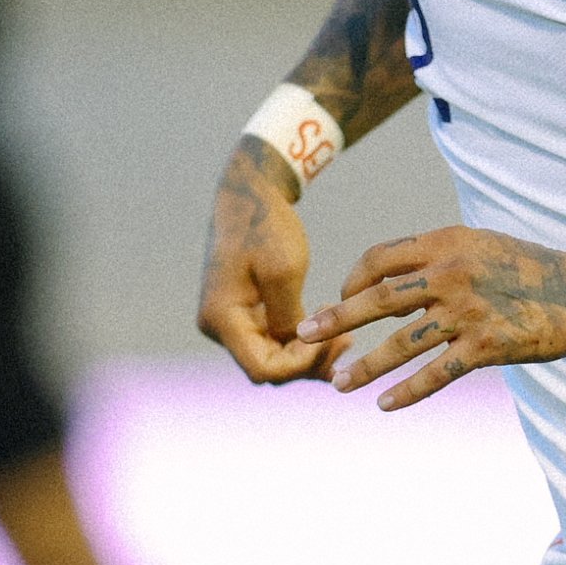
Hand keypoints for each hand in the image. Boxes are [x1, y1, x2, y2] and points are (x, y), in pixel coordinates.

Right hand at [197, 144, 326, 383]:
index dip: (301, 364)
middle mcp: (218, 327)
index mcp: (221, 318)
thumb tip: (297, 349)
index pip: (263, 368)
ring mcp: (230, 323)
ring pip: (272, 360)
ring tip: (346, 340)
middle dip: (308, 362)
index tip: (332, 337)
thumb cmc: (266, 226)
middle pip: (268, 369)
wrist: (250, 195)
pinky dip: (301, 345)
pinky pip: (273, 344)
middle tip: (348, 342)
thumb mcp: (283, 270)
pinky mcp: (244, 316)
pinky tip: (333, 337)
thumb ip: (288, 317)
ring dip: (308, 356)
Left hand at [303, 228, 565, 412]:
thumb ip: (434, 260)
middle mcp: (451, 273)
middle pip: (377, 298)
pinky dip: (408, 391)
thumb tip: (386, 289)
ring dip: (366, 366)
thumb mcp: (479, 246)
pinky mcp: (487, 346)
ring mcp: (468, 311)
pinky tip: (385, 405)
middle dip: (336, 319)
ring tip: (338, 384)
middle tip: (304, 336)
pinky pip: (437, 373)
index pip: (380, 260)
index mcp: (445, 243)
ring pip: (402, 343)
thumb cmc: (528, 269)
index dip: (353, 281)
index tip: (341, 300)